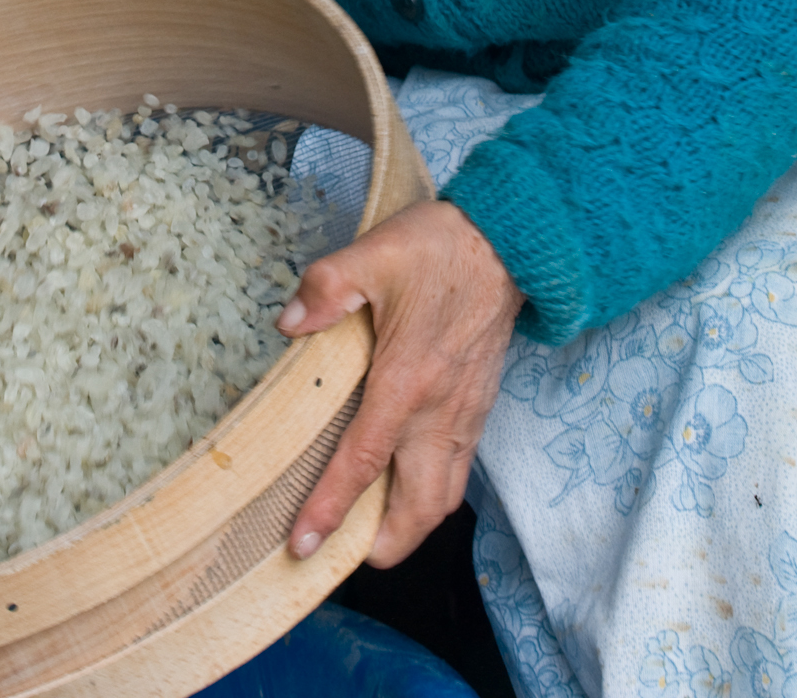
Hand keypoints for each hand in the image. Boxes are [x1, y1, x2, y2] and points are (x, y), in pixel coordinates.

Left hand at [278, 198, 522, 567]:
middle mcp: (440, 412)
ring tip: (372, 529)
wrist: (508, 246)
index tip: (302, 544)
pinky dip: (430, 493)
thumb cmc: (438, 249)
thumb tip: (288, 323)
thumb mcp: (373, 254)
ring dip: (410, 525)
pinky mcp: (479, 408)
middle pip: (416, 508)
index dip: (330, 508)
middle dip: (383, 544)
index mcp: (407, 381)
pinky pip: (457, 471)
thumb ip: (326, 288)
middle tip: (340, 551)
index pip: (363, 462)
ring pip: (444, 498)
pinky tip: (404, 479)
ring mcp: (465, 415)